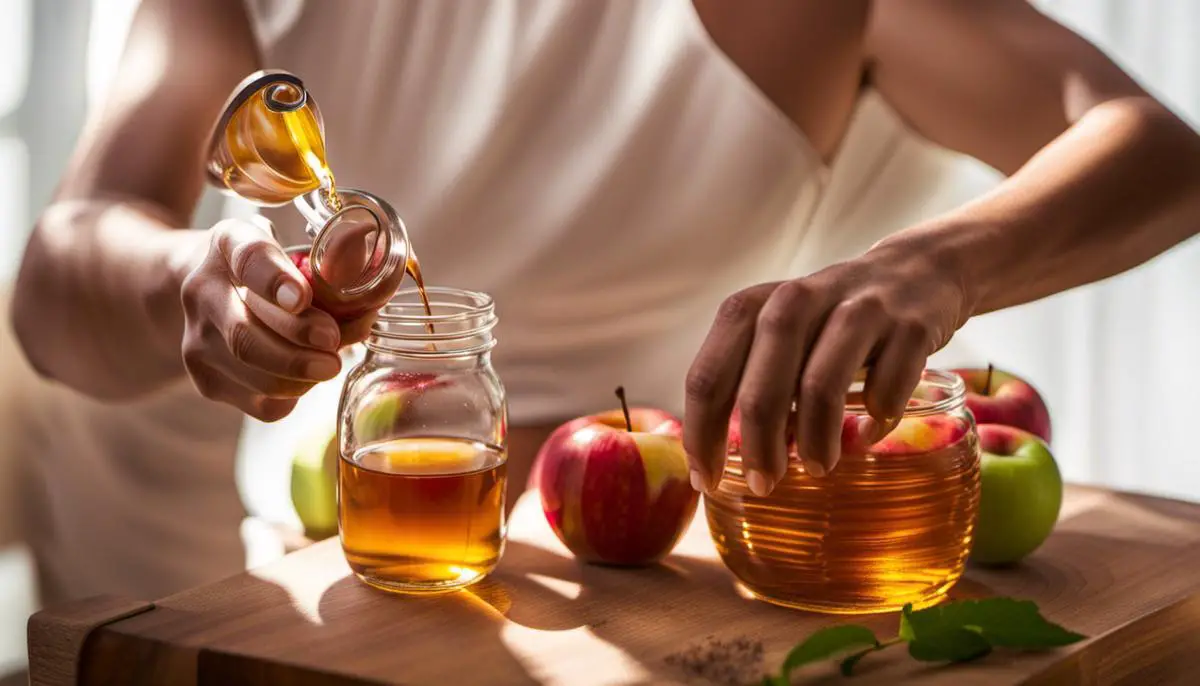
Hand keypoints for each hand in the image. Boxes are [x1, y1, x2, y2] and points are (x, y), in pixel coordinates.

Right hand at [179, 217, 369, 420]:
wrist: (213, 290)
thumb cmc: (270, 269)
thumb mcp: (296, 246)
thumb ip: (336, 261)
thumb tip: (379, 289)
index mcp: (230, 243)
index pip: (248, 259)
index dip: (275, 280)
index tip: (302, 298)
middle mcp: (202, 290)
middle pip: (246, 333)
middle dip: (298, 347)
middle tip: (333, 347)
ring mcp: (197, 340)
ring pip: (254, 374)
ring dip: (302, 376)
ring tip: (330, 362)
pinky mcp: (207, 380)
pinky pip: (261, 403)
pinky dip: (294, 395)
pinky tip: (308, 378)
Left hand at [683, 239, 971, 494]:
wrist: (917, 271)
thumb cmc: (832, 318)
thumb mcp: (783, 332)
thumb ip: (750, 379)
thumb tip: (723, 454)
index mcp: (755, 305)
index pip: (709, 376)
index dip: (701, 435)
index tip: (707, 479)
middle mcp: (799, 300)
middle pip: (761, 388)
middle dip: (758, 447)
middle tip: (764, 485)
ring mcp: (856, 310)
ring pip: (820, 387)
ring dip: (815, 440)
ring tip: (817, 467)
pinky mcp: (909, 326)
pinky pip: (886, 388)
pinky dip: (874, 422)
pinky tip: (866, 436)